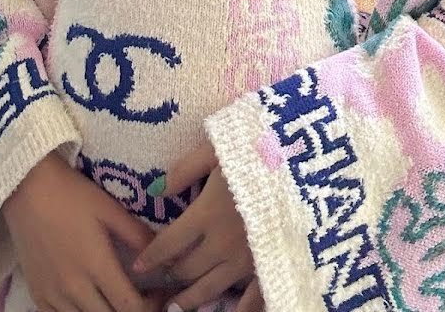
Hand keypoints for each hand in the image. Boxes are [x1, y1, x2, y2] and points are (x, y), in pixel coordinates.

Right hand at [2, 150, 167, 311]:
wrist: (26, 188)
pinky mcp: (37, 295)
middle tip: (145, 298)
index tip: (160, 293)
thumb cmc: (72, 194)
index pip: (131, 308)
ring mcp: (53, 295)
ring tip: (118, 300)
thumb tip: (163, 255)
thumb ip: (137, 235)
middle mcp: (75, 288)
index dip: (152, 306)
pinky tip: (90, 304)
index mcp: (97, 266)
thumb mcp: (109, 209)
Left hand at [130, 140, 263, 311]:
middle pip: (188, 268)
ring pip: (211, 288)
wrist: (305, 166)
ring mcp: (247, 260)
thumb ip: (186, 169)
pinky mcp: (270, 266)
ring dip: (191, 299)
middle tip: (160, 283)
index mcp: (206, 214)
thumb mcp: (217, 148)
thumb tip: (157, 190)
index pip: (169, 243)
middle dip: (170, 276)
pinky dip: (238, 311)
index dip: (151, 256)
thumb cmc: (260, 150)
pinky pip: (250, 299)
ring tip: (176, 308)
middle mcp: (222, 244)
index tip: (139, 265)